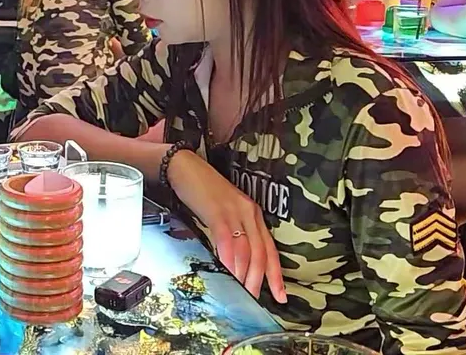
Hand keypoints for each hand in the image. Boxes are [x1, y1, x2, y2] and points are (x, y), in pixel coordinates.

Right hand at [166, 149, 286, 302]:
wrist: (185, 166)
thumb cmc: (202, 189)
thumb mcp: (224, 211)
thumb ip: (233, 232)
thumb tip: (234, 261)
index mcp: (252, 213)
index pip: (270, 248)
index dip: (276, 274)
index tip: (280, 295)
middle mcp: (248, 213)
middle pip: (260, 253)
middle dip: (258, 280)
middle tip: (254, 299)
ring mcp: (234, 212)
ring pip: (246, 250)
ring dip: (244, 275)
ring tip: (241, 293)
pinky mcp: (218, 212)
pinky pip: (227, 241)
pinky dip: (229, 260)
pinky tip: (228, 273)